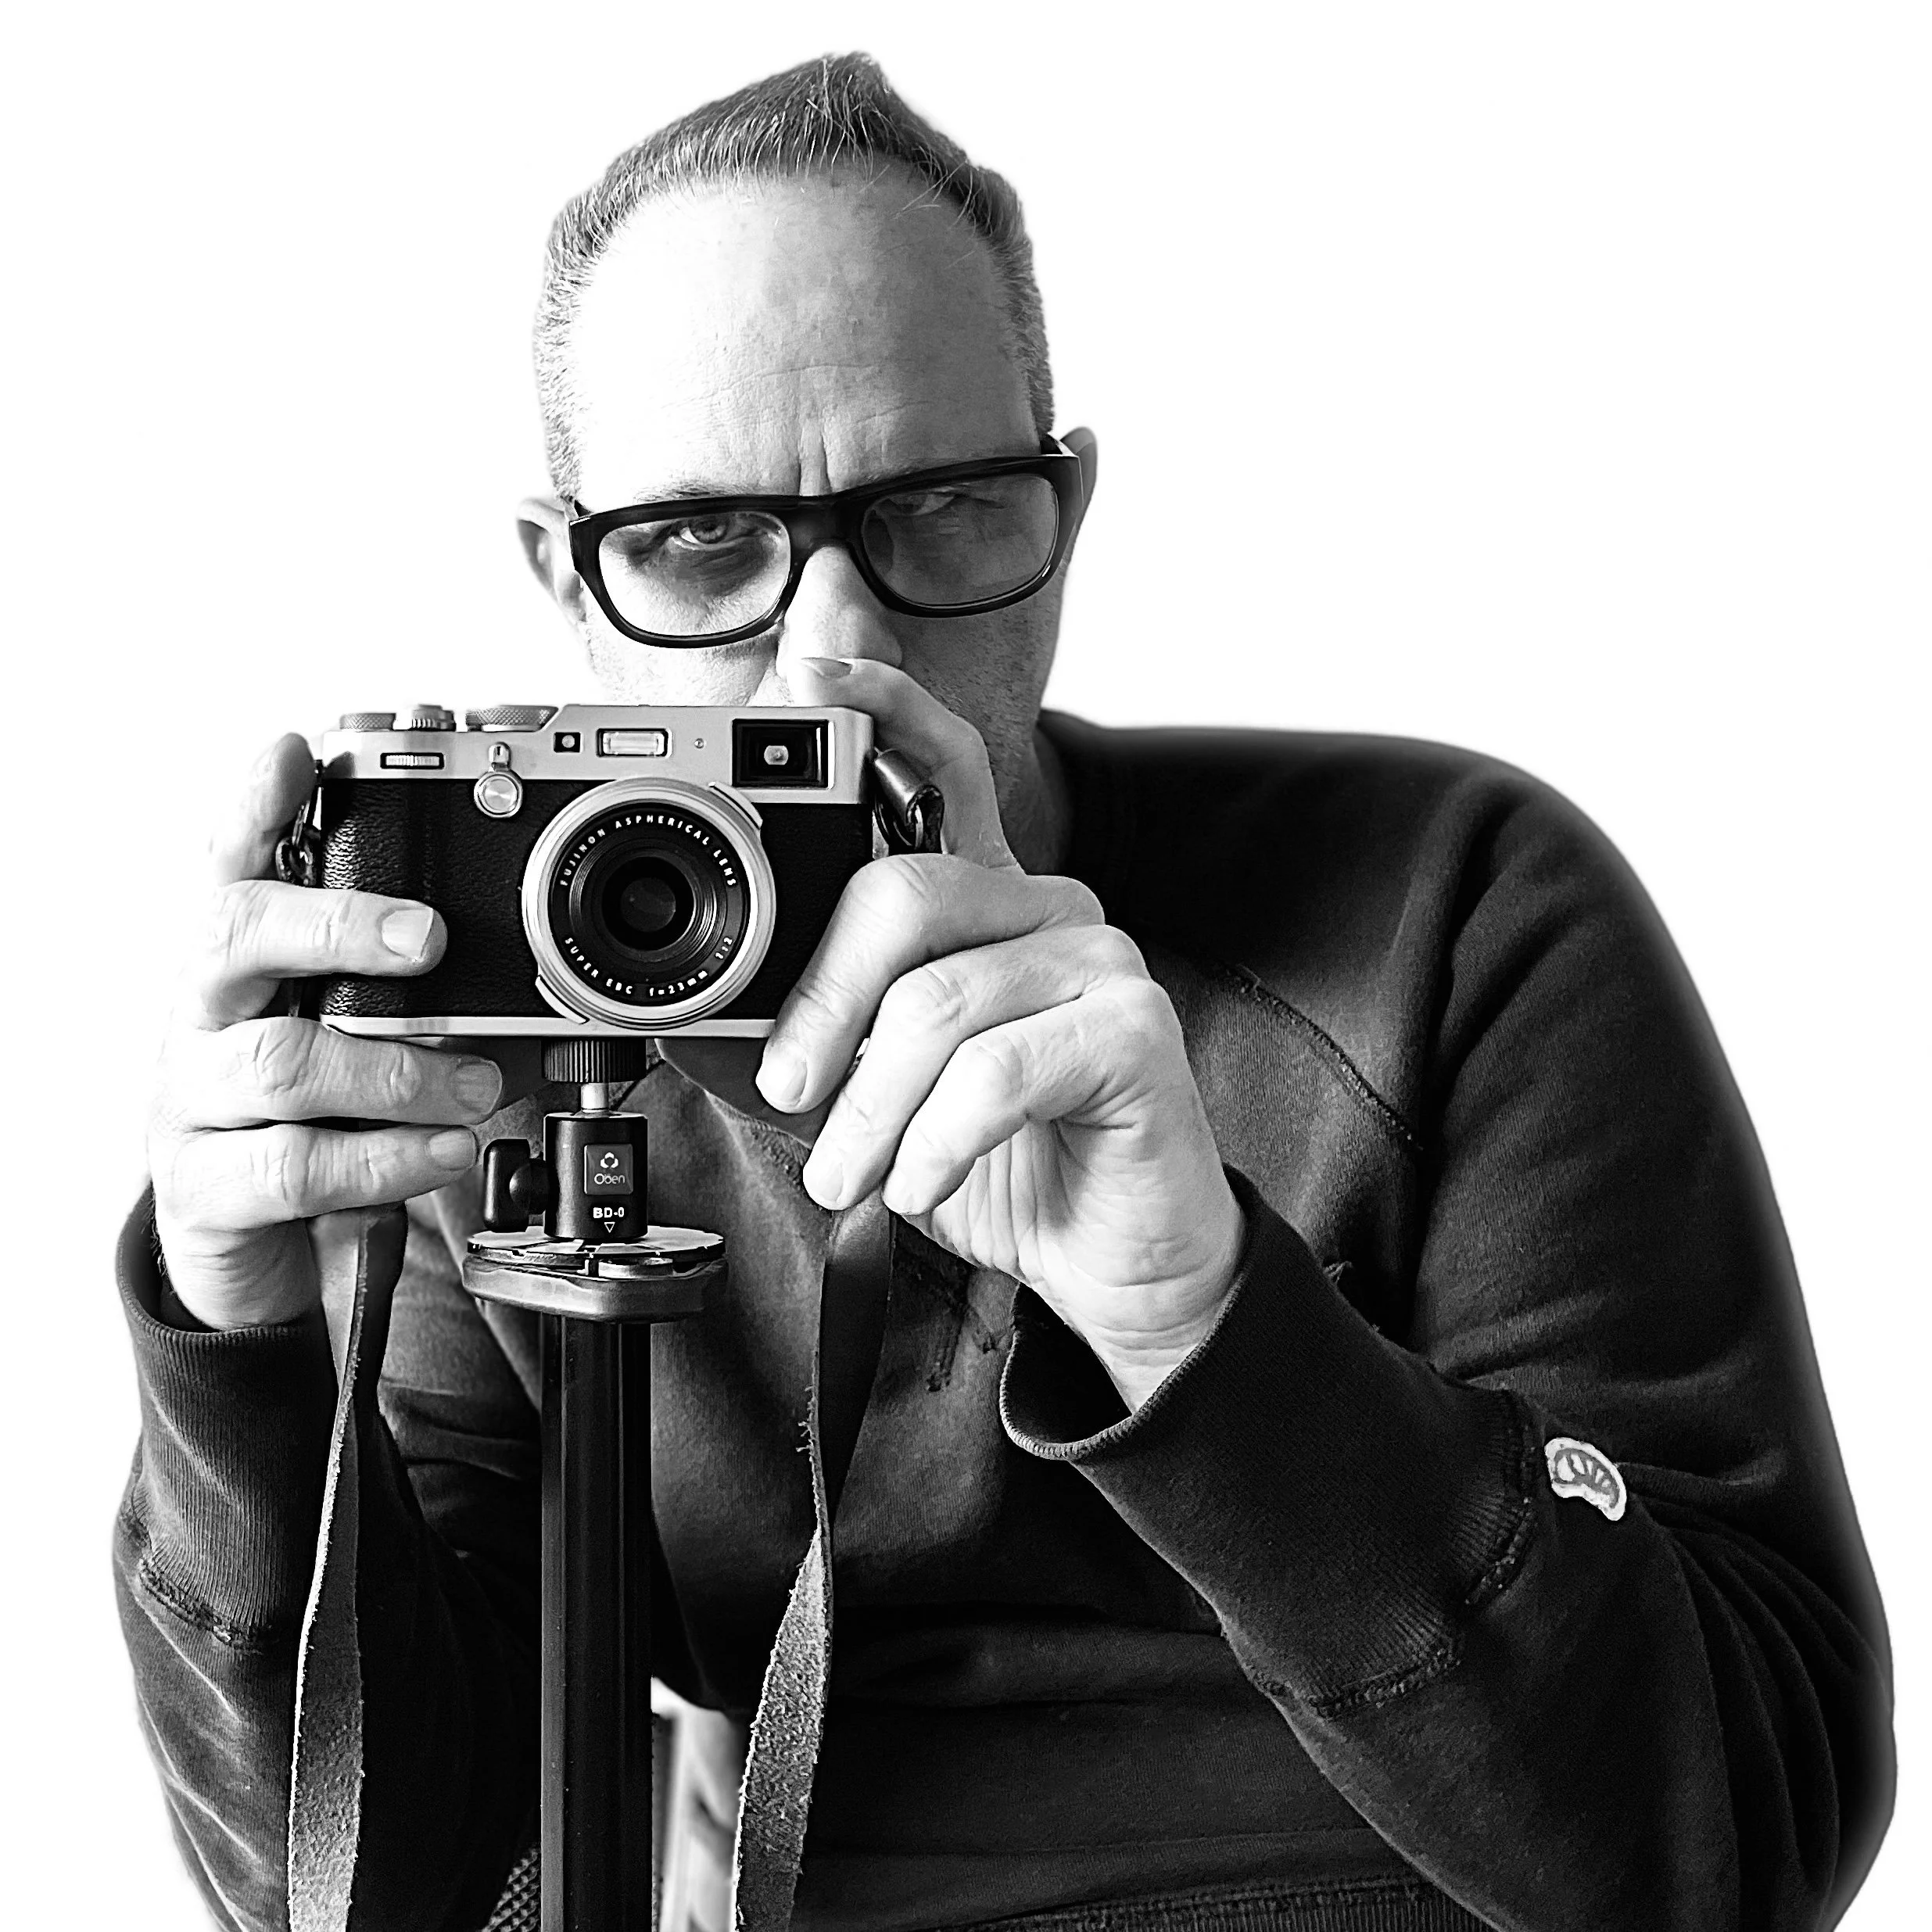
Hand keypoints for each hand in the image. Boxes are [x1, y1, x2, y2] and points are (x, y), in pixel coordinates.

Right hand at [147, 736, 501, 1329]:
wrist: (245, 1239)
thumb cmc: (313, 1110)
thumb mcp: (357, 1037)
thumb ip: (419, 995)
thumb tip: (533, 974)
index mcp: (238, 961)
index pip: (229, 862)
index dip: (254, 803)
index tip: (295, 751)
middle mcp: (203, 1014)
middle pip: (234, 934)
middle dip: (337, 922)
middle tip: (428, 936)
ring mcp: (193, 1099)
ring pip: (282, 1062)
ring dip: (398, 1072)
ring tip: (477, 1086)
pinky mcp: (207, 1187)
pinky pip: (294, 1166)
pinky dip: (386, 1157)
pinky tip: (445, 1150)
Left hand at [759, 661, 1243, 1409]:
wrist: (1107, 1256)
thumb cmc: (992, 1160)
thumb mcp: (876, 1095)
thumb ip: (815, 1036)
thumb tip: (706, 1018)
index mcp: (981, 902)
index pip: (941, 765)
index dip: (883, 707)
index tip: (807, 674)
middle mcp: (1043, 908)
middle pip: (904, 890)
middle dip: (822, 1003)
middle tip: (790, 1090)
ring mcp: (1098, 961)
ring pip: (937, 1002)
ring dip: (869, 1111)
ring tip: (850, 1176)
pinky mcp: (1134, 1030)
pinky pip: (997, 1071)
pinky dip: (935, 1141)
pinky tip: (924, 1184)